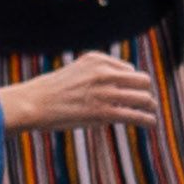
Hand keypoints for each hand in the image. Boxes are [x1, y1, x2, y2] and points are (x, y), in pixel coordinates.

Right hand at [0, 51, 163, 133]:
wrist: (32, 104)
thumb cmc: (49, 91)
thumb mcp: (75, 72)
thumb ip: (96, 74)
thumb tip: (118, 86)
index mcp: (97, 60)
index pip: (128, 69)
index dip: (130, 82)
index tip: (128, 93)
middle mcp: (104, 72)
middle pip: (142, 81)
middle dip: (145, 92)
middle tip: (146, 102)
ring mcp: (106, 91)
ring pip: (144, 98)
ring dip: (150, 107)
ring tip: (151, 113)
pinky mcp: (105, 111)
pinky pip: (136, 115)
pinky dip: (147, 120)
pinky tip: (150, 124)